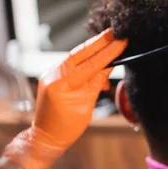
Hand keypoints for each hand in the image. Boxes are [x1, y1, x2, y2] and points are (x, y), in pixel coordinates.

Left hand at [5, 29, 126, 168]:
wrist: (45, 138)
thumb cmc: (66, 128)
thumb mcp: (86, 105)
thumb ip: (97, 82)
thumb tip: (110, 65)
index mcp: (62, 84)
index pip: (90, 64)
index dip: (108, 52)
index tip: (121, 41)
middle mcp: (53, 74)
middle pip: (81, 53)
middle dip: (99, 42)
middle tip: (115, 30)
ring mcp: (51, 73)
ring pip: (76, 56)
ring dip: (94, 49)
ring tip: (110, 40)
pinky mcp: (53, 75)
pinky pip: (72, 63)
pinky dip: (86, 60)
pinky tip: (98, 62)